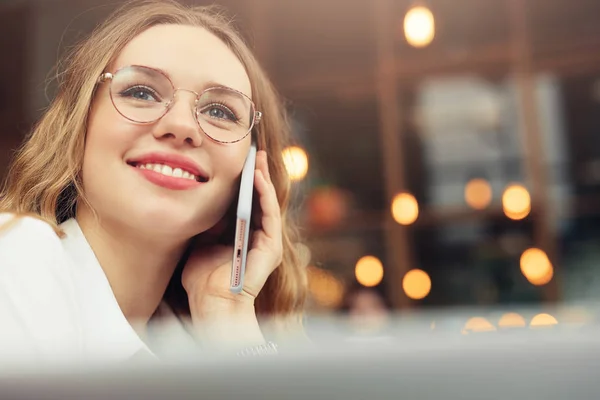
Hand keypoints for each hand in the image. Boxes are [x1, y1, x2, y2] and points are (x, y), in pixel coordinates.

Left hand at [181, 150, 282, 343]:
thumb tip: (202, 199)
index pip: (247, 201)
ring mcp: (268, 241)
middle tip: (252, 150)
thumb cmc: (202, 279)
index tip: (237, 159)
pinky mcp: (271, 246)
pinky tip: (257, 177)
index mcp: (243, 235)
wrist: (211, 304)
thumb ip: (207, 223)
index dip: (243, 180)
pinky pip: (270, 214)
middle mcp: (259, 236)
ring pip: (268, 202)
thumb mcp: (201, 241)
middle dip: (257, 174)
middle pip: (260, 198)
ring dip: (263, 178)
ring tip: (257, 157)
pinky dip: (264, 194)